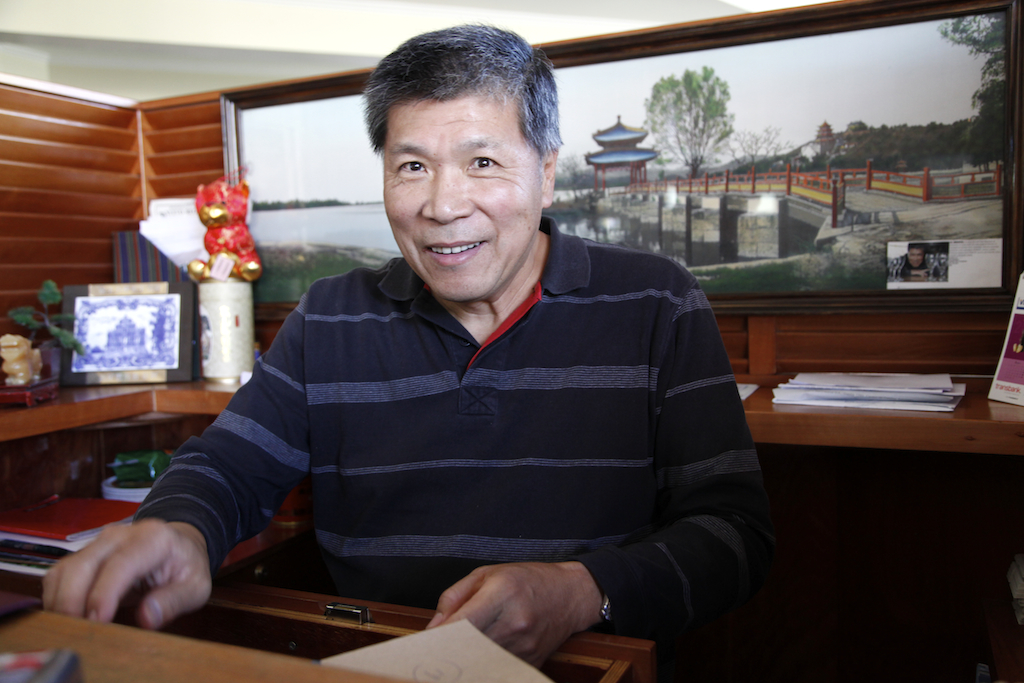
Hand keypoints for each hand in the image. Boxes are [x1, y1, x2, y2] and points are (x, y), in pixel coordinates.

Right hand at [43, 519, 210, 628]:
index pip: (121, 564)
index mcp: (153, 538)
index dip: (104, 594)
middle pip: (84, 565)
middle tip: (80, 632)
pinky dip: (56, 598)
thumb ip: (174, 601)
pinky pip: (58, 575)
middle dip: (74, 602)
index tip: (97, 621)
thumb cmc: (186, 566)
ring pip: (65, 570)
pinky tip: (70, 616)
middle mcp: (121, 535)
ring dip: (61, 602)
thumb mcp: (196, 586)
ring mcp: (99, 542)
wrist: (178, 544)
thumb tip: (147, 618)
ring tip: (73, 628)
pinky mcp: (84, 553)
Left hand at [426, 561, 603, 666]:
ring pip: (481, 660)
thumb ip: (456, 597)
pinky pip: (497, 666)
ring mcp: (524, 646)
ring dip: (465, 656)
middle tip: (436, 649)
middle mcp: (515, 621)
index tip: (426, 642)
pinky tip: (479, 654)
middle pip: (469, 646)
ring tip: (458, 649)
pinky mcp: (530, 661)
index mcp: (503, 593)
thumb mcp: (488, 573)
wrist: (571, 594)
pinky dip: (483, 662)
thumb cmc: (529, 580)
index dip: (440, 635)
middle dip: (449, 649)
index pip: (463, 622)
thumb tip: (434, 626)